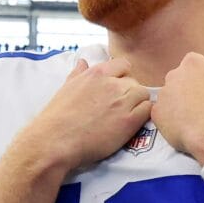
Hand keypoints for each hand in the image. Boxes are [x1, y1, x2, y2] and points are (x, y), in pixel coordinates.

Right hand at [20, 58, 151, 171]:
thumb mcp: (66, 87)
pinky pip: (147, 111)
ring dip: (138, 104)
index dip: (122, 77)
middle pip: (135, 81)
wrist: (56, 140)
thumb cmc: (57, 116)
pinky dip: (143, 116)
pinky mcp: (129, 121)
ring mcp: (122, 102)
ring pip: (144, 95)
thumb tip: (82, 62)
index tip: (116, 90)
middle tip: (119, 107)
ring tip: (125, 116)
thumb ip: (78, 73)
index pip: (124, 65)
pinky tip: (131, 124)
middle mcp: (113, 83)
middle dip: (130, 93)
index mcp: (98, 73)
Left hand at [151, 41, 203, 165]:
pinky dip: (170, 120)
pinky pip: (161, 115)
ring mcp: (163, 94)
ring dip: (177, 106)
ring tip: (195, 119)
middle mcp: (174, 74)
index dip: (202, 81)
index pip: (192, 66)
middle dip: (187, 92)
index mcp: (192, 62)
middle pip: (178, 81)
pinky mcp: (157, 114)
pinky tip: (185, 127)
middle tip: (203, 107)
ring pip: (169, 98)